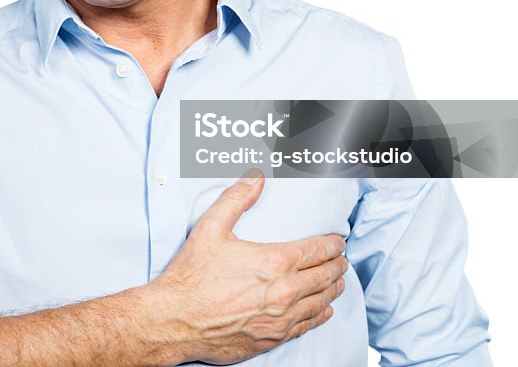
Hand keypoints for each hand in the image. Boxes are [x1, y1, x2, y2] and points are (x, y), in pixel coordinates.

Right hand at [150, 171, 346, 364]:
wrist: (176, 320)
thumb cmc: (191, 277)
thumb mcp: (210, 229)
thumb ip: (236, 200)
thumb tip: (256, 179)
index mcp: (274, 262)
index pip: (317, 251)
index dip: (332, 244)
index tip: (338, 241)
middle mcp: (284, 292)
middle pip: (324, 276)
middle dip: (337, 265)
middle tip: (342, 259)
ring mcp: (281, 318)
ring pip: (320, 301)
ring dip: (333, 289)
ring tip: (339, 281)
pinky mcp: (273, 338)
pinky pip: (308, 325)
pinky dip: (320, 314)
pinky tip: (324, 309)